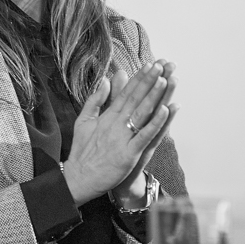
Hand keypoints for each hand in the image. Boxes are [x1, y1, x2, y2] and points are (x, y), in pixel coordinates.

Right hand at [63, 60, 174, 204]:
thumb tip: (105, 80)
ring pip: (141, 113)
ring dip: (154, 96)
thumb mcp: (83, 121)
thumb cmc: (82, 152)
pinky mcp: (128, 154)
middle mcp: (115, 124)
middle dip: (149, 81)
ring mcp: (122, 138)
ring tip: (165, 80)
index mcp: (106, 116)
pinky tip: (166, 110)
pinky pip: (144, 136)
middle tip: (163, 65)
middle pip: (135, 99)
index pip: (125, 93)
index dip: (139, 78)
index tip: (151, 65)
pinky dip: (155, 123)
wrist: (79, 178)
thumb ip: (95, 100)